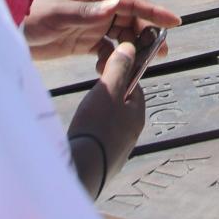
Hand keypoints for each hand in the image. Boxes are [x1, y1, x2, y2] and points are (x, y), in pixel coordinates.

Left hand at [24, 0, 180, 60]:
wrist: (10, 31)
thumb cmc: (31, 15)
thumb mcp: (58, 13)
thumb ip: (87, 12)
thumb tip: (117, 4)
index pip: (131, 3)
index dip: (154, 12)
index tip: (174, 22)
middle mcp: (98, 12)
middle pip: (132, 21)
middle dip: (148, 35)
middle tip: (161, 53)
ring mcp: (92, 28)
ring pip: (122, 37)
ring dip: (133, 49)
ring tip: (139, 66)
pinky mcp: (83, 44)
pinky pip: (107, 52)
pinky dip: (113, 61)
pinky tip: (109, 72)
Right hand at [68, 37, 147, 191]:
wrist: (81, 170)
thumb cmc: (96, 126)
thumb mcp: (107, 90)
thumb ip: (119, 68)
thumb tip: (130, 48)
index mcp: (138, 114)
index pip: (133, 88)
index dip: (119, 77)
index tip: (103, 74)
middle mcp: (133, 134)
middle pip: (121, 107)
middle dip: (106, 98)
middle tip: (90, 98)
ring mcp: (119, 151)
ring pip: (110, 125)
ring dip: (97, 117)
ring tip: (84, 116)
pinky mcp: (105, 164)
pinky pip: (99, 142)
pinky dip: (91, 135)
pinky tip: (81, 135)